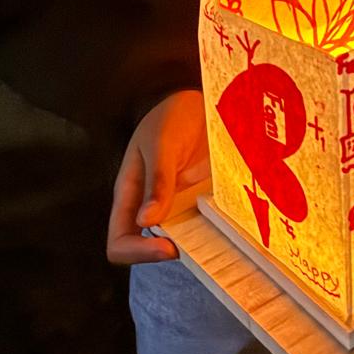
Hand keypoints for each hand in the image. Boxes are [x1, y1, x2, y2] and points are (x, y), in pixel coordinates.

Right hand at [106, 90, 209, 264]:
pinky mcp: (202, 199)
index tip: (168, 246)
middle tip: (200, 245)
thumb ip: (157, 179)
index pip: (119, 241)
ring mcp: (178, 205)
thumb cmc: (170, 117)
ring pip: (183, 241)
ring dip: (199, 245)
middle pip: (151, 249)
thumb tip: (146, 220)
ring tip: (221, 240)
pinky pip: (206, 224)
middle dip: (174, 252)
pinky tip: (233, 225)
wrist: (197, 100)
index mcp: (130, 195)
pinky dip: (217, 229)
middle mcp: (152, 207)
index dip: (138, 252)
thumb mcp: (161, 143)